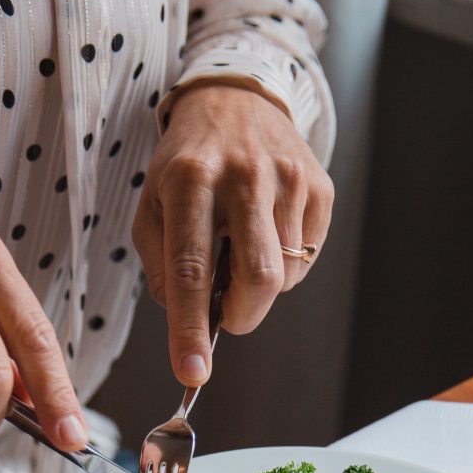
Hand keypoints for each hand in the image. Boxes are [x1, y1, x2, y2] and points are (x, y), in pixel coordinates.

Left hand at [131, 83, 333, 385]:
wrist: (236, 100)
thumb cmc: (186, 164)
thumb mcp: (152, 204)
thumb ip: (161, 265)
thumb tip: (189, 316)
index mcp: (190, 180)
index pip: (190, 269)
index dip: (190, 328)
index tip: (192, 373)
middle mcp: (244, 176)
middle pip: (258, 278)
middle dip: (242, 316)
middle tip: (227, 314)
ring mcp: (289, 178)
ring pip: (285, 275)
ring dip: (259, 287)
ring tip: (240, 249)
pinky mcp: (320, 186)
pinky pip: (307, 258)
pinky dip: (284, 266)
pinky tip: (266, 234)